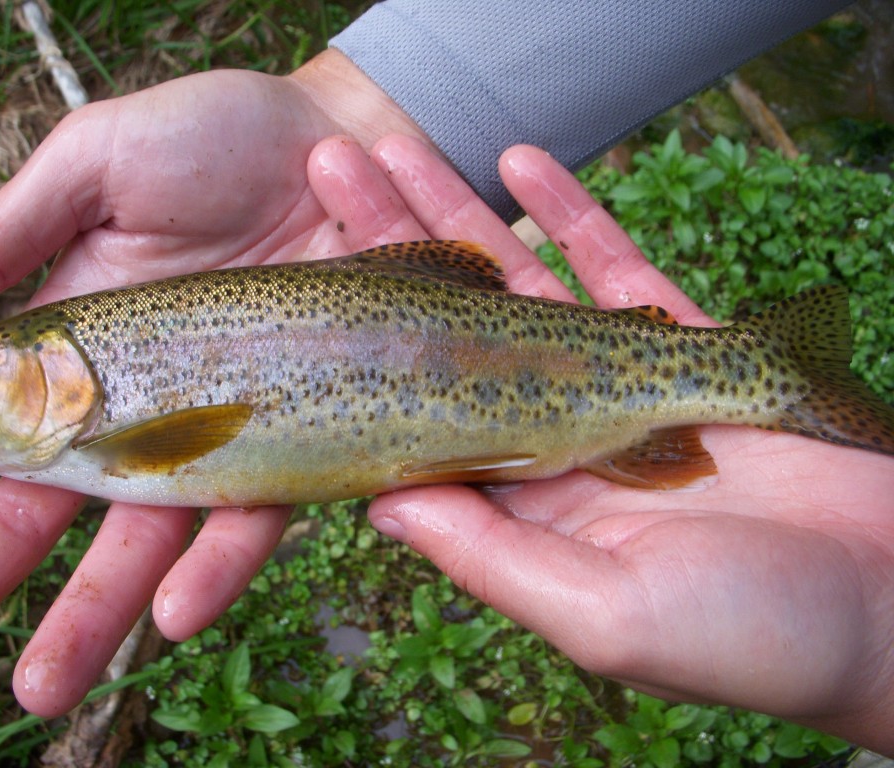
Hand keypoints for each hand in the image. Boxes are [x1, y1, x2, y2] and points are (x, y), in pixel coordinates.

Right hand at [0, 50, 428, 715]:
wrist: (346, 144)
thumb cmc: (220, 139)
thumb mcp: (102, 162)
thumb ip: (12, 228)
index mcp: (70, 342)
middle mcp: (134, 400)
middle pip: (38, 510)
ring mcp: (213, 425)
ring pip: (138, 538)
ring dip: (88, 611)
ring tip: (40, 685)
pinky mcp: (294, 432)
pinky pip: (251, 509)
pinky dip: (213, 561)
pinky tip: (176, 612)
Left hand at [309, 137, 893, 752]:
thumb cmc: (754, 637)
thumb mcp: (598, 614)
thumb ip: (487, 555)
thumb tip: (382, 505)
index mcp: (514, 502)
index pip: (409, 406)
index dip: (352, 338)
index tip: (299, 271)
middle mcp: (547, 434)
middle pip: (446, 324)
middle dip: (388, 244)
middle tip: (329, 167)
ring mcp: (610, 384)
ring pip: (517, 283)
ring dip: (458, 212)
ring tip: (397, 145)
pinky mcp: (681, 349)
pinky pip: (614, 267)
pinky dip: (570, 214)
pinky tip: (518, 163)